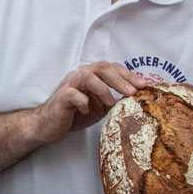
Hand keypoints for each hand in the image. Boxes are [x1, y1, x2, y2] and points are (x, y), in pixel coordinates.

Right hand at [28, 62, 148, 147]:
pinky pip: (73, 94)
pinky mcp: (61, 97)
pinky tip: (86, 111)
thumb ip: (113, 100)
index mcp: (92, 76)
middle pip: (102, 68)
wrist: (49, 125)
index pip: (112, 68)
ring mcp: (70, 84)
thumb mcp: (99, 108)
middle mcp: (80, 76)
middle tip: (132, 92)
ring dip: (103, 88)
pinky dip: (83, 101)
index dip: (128, 75)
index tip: (143, 85)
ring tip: (112, 102)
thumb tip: (134, 99)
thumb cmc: (74, 115)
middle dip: (120, 79)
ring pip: (88, 76)